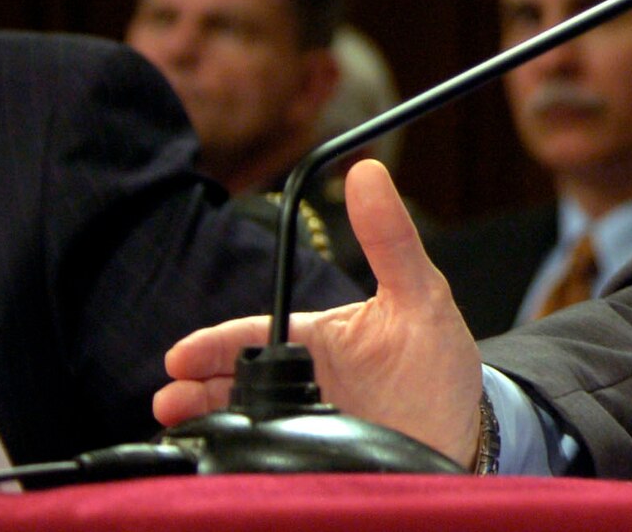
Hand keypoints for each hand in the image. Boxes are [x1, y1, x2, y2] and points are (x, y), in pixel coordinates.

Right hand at [152, 159, 486, 466]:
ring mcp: (305, 422)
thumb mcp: (421, 294)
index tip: (181, 355)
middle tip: (169, 398)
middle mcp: (303, 380)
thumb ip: (391, 239)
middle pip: (235, 379)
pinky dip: (244, 455)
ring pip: (243, 418)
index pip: (255, 336)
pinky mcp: (312, 459)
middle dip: (196, 387)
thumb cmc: (438, 363)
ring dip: (206, 420)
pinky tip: (227, 456)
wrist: (462, 435)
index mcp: (318, 338)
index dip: (216, 346)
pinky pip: (270, 456)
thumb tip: (366, 171)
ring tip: (180, 423)